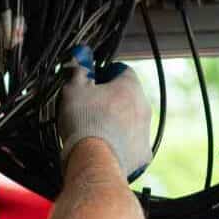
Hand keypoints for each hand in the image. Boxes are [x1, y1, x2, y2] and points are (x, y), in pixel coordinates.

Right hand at [59, 45, 152, 180]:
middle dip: (111, 101)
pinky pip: (133, 145)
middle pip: (128, 97)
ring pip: (132, 121)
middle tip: (90, 109)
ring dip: (117, 123)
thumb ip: (78, 72)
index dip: (105, 75)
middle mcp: (143, 106)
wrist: (95, 159)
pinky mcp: (143, 153)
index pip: (121, 71)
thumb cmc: (85, 122)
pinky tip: (105, 149)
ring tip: (94, 132)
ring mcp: (145, 130)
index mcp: (129, 86)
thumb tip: (79, 59)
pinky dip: (121, 145)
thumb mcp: (73, 90)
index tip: (92, 83)